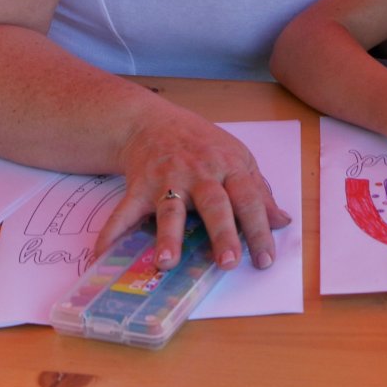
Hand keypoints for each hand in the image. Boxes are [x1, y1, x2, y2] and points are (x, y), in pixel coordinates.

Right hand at [97, 105, 291, 271]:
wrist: (153, 122)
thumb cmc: (203, 145)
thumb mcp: (238, 160)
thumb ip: (260, 193)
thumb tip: (283, 222)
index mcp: (230, 167)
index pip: (250, 199)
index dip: (259, 229)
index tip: (265, 259)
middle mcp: (200, 174)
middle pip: (214, 205)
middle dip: (221, 234)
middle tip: (227, 263)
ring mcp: (167, 180)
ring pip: (170, 209)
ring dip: (167, 236)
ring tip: (166, 263)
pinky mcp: (138, 186)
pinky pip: (124, 212)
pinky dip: (111, 232)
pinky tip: (102, 254)